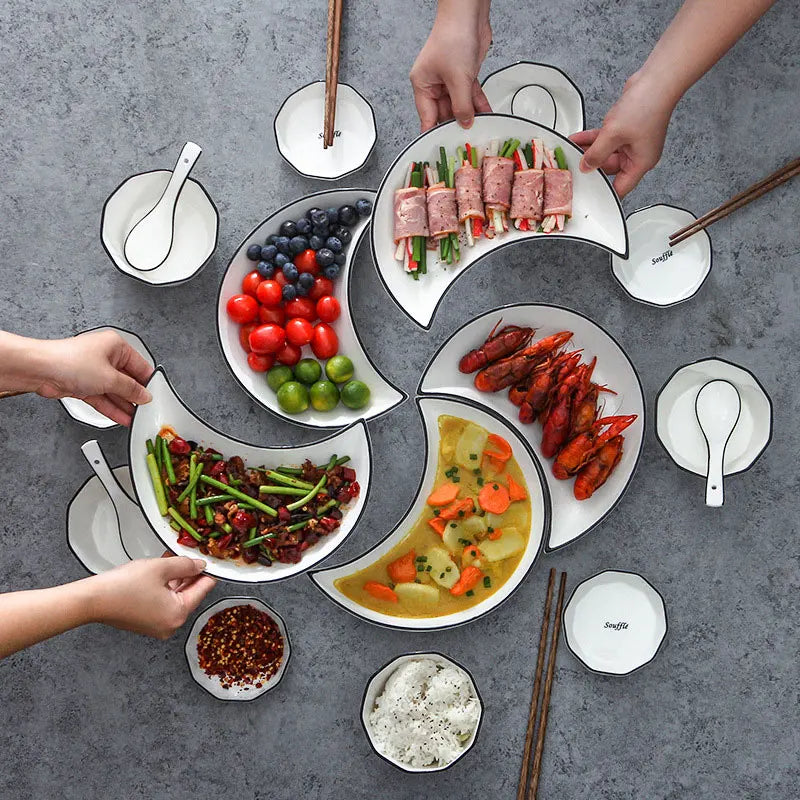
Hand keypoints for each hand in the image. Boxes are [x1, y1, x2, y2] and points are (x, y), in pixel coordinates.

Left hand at [34, 330, 152, 425]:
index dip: (148, 382)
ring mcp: (93, 371)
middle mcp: (105, 356)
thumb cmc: (69, 361)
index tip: (154, 396)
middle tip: (145, 409)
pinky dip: (111, 408)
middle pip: (127, 380)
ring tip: (135, 417)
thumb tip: (143, 395)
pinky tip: (121, 417)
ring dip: (123, 405)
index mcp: (115, 346)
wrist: (39, 370)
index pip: (140, 366)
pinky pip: (103, 398)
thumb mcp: (110, 378)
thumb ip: (130, 389)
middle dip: (135, 396)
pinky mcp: (83, 384)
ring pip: (114, 391)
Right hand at [88, 556, 216, 639]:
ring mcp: (157, 626)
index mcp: (178, 614)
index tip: (212, 560)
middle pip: (189, 594)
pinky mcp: (146, 622)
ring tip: (176, 559)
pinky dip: (165, 587)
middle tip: (193, 556)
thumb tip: (200, 565)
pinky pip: (163, 601)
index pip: (202, 590)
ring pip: (176, 597)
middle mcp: (170, 625)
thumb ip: (185, 565)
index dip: (208, 572)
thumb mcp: (161, 568)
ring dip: (177, 578)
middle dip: (190, 574)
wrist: (92, 600)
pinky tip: (164, 570)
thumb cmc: (123, 586)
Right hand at [410, 0, 491, 130]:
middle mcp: (434, 83)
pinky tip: (486, 114)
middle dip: (457, 123)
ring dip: (471, 115)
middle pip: (445, 113)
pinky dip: (479, 104)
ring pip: (460, 105)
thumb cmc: (453, 36)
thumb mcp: (458, 78)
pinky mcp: (464, 74)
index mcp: (422, 84)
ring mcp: (450, 79)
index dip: (435, 132)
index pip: (427, 117)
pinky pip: (470, 95)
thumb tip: (464, 123)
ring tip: (480, 127)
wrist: (469, 13)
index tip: (443, 147)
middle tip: (467, 138)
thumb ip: (462, 105)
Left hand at [570, 72, 674, 197]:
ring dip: (589, 150)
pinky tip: (578, 139)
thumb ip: (597, 154)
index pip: (621, 187)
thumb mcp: (613, 135)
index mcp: (641, 163)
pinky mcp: (627, 128)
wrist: (656, 80)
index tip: (589, 192)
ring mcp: (633, 141)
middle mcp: (638, 154)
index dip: (604, 191)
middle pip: (609, 169)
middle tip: (575, 165)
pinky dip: (593, 139)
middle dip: (591, 166)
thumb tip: (587, 166)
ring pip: (606, 152)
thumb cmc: (647, 105)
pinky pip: (606, 139)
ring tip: (572, 150)